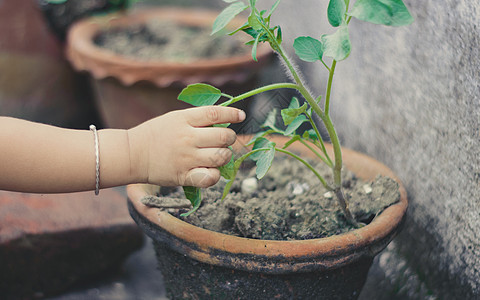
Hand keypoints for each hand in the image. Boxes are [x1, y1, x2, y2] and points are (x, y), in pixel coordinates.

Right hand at [128, 106, 245, 186]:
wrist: (133, 154)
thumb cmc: (156, 135)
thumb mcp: (175, 118)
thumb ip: (198, 119)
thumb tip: (225, 119)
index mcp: (184, 119)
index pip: (215, 113)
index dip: (232, 113)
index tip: (241, 115)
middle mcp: (187, 138)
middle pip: (224, 136)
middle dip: (230, 138)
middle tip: (224, 141)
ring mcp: (186, 158)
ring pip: (221, 156)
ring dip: (225, 155)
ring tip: (218, 155)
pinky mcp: (184, 176)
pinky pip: (210, 177)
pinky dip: (215, 175)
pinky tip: (210, 170)